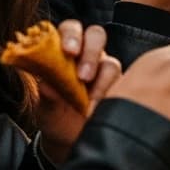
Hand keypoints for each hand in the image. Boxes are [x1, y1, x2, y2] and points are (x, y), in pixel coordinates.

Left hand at [36, 21, 121, 163]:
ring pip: (111, 62)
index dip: (71, 35)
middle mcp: (87, 55)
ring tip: (90, 102)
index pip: (69, 29)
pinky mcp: (120, 86)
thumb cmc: (56, 117)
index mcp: (64, 52)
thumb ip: (47, 95)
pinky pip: (123, 83)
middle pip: (96, 36)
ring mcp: (105, 70)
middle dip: (90, 52)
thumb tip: (47, 84)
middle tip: (83, 76)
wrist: (70, 140)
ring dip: (102, 80)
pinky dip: (111, 96)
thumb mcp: (46, 108)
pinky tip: (100, 109)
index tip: (68, 51)